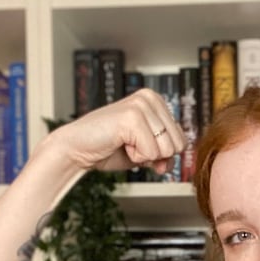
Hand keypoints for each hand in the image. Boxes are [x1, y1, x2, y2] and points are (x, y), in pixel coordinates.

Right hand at [50, 88, 185, 175]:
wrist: (78, 149)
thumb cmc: (109, 148)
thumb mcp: (145, 153)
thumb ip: (164, 155)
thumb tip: (172, 163)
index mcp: (157, 101)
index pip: (181, 140)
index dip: (162, 154)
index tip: (139, 146)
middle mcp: (151, 98)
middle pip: (178, 145)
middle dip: (155, 155)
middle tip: (130, 145)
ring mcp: (142, 105)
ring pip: (166, 150)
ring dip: (144, 156)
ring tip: (124, 143)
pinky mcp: (133, 117)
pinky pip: (151, 152)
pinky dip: (135, 157)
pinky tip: (119, 143)